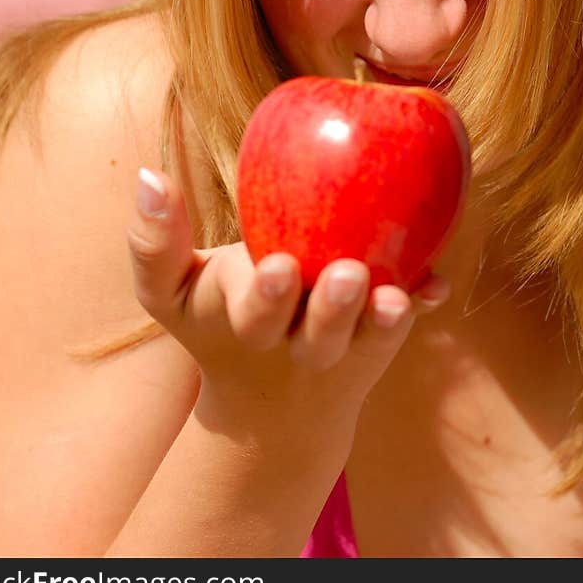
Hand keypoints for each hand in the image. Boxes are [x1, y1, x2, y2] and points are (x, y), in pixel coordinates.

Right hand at [126, 167, 448, 438]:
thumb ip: (152, 241)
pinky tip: (434, 286)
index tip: (278, 268)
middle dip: (330, 310)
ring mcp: (343, 347)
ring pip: (365, 339)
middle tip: (347, 276)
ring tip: (392, 297)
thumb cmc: (218, 321)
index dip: (264, 295)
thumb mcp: (170, 292)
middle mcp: (297, 344)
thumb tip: (148, 174)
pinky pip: (402, 325)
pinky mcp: (378, 343)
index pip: (251, 313)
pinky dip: (420, 304)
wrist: (272, 408)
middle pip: (316, 334)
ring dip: (381, 318)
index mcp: (244, 325)